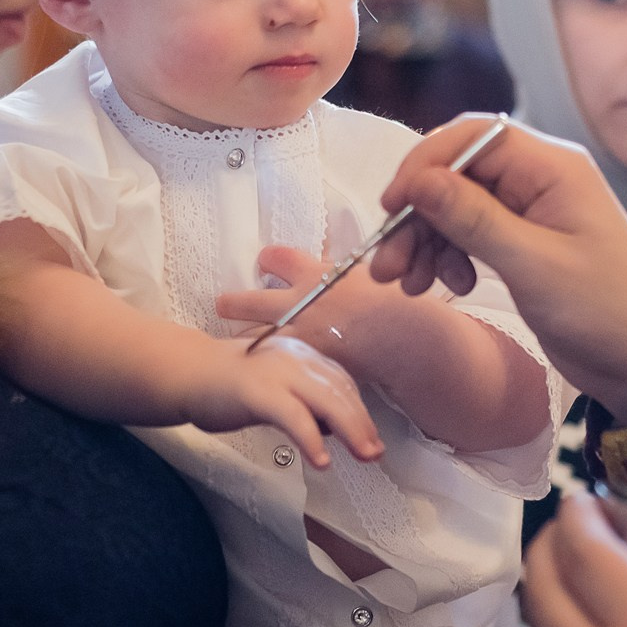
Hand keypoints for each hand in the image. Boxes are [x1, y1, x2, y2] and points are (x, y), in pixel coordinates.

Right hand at [170, 335, 382, 467]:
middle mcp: (296, 358)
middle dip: (362, 424)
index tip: (373, 439)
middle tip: (375, 454)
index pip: (342, 383)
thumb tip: (332, 429)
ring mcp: (277, 372)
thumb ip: (305, 403)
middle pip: (341, 391)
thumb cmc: (230, 386)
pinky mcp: (258, 390)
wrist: (186, 373)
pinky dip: (311, 438)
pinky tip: (322, 460)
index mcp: (302, 355)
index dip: (361, 412)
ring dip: (350, 431)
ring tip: (364, 457)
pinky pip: (293, 416)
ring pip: (326, 400)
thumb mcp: (276, 389)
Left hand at [215, 245, 412, 389]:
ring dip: (247, 339)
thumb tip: (321, 264)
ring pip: (255, 340)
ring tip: (237, 341)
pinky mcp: (307, 364)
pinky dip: (272, 364)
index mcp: (314, 275)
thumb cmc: (391, 302)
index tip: (265, 262)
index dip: (269, 260)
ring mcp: (300, 337)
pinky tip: (266, 367)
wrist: (404, 338)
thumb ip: (335, 273)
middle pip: (249, 301)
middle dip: (232, 303)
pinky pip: (280, 364)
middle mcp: (300, 305)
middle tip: (222, 304)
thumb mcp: (362, 274)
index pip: (276, 259)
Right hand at [370, 116, 626, 421]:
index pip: (473, 138)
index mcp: (554, 167)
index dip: (425, 165)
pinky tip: (446, 286)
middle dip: (418, 215)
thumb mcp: (533, 266)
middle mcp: (541, 179)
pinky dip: (448, 256)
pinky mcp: (525, 244)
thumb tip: (418, 181)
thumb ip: (474, 220)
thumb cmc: (604, 312)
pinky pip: (471, 233)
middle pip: (458, 174)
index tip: (392, 207)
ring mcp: (533, 212)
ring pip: (458, 207)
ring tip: (406, 285)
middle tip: (386, 265)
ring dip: (426, 241)